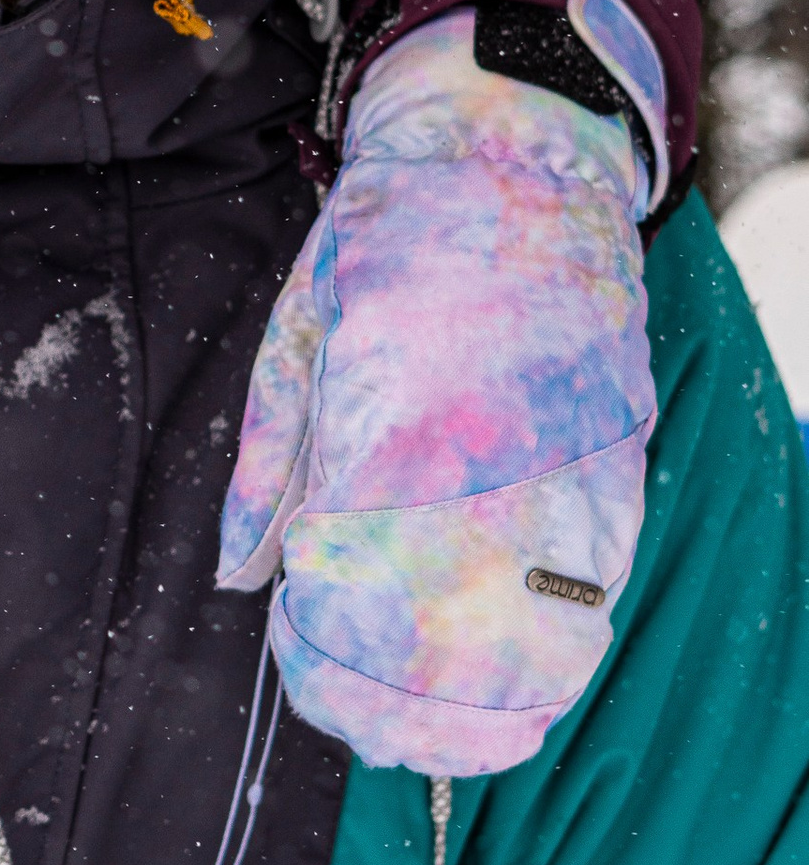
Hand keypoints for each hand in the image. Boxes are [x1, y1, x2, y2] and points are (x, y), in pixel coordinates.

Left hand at [219, 0, 660, 776]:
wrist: (515, 151)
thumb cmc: (387, 240)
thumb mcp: (294, 340)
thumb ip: (266, 473)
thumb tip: (243, 581)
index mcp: (387, 432)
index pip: (355, 611)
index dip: (322, 666)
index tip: (295, 654)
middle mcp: (488, 468)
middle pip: (448, 660)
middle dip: (391, 713)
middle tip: (346, 705)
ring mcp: (569, 477)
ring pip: (538, 655)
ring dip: (475, 709)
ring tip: (418, 711)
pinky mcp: (620, 475)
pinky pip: (594, 607)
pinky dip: (544, 658)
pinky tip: (495, 668)